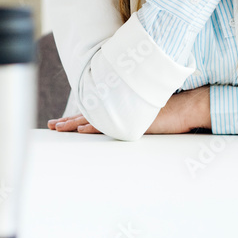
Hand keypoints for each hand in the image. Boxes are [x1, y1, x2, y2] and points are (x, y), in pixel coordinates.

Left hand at [47, 88, 210, 136]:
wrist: (186, 108)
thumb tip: (124, 121)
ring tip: (58, 128)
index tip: (60, 122)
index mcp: (120, 108)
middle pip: (88, 115)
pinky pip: (109, 124)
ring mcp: (124, 114)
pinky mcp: (131, 121)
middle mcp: (119, 109)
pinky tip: (83, 129)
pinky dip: (95, 126)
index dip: (76, 118)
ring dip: (75, 123)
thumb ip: (132, 115)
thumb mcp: (145, 114)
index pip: (93, 113)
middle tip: (51, 126)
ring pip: (94, 118)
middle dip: (68, 121)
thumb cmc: (170, 113)